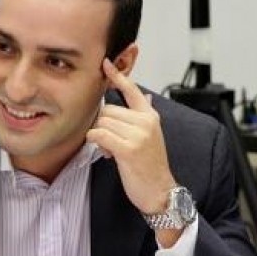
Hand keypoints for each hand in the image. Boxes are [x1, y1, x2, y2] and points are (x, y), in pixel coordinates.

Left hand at [87, 59, 175, 215]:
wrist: (160, 191)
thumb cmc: (151, 165)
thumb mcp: (151, 136)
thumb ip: (144, 116)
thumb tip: (145, 97)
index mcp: (150, 117)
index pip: (132, 91)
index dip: (118, 77)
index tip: (106, 63)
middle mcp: (146, 122)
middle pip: (108, 110)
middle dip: (104, 125)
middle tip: (112, 143)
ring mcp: (138, 134)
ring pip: (102, 122)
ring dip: (101, 137)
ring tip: (112, 150)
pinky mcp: (128, 148)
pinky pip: (99, 134)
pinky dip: (96, 142)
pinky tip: (107, 153)